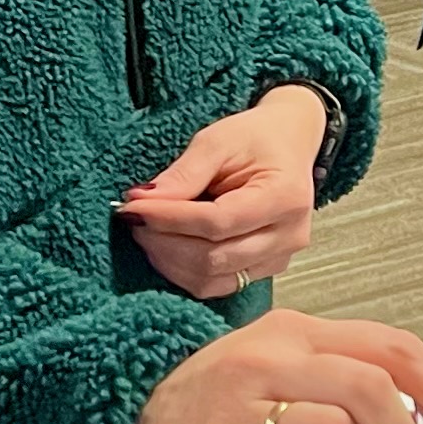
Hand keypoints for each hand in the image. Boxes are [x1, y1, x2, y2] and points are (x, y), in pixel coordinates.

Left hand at [118, 86, 327, 298]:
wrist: (289, 144)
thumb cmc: (256, 138)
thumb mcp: (218, 141)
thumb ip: (184, 173)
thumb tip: (143, 201)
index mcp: (284, 198)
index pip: (217, 222)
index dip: (170, 219)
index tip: (133, 207)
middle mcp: (288, 236)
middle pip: (212, 258)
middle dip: (163, 242)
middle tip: (134, 218)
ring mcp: (279, 259)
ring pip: (211, 279)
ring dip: (169, 261)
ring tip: (146, 231)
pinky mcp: (264, 271)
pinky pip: (216, 285)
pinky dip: (183, 271)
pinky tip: (166, 247)